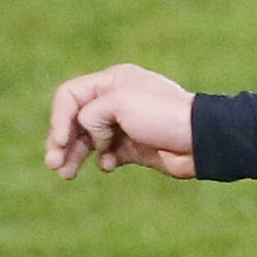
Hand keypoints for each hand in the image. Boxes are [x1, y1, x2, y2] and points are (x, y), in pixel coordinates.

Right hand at [45, 64, 197, 179]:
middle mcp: (117, 101)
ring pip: (88, 140)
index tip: (63, 140)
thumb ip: (90, 114)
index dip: (59, 118)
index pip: (69, 96)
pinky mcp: (135, 146)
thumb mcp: (120, 103)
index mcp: (113, 81)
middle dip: (61, 141)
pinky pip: (107, 154)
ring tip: (66, 175)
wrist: (203, 141)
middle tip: (53, 164)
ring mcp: (126, 124)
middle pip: (75, 120)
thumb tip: (88, 135)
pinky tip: (109, 166)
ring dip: (75, 156)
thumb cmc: (163, 116)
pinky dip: (103, 160)